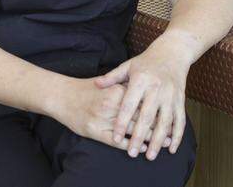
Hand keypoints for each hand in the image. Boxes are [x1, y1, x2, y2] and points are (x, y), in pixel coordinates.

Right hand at [53, 78, 171, 153]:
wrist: (61, 96)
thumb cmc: (85, 89)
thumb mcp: (107, 83)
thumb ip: (124, 86)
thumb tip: (145, 91)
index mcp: (116, 91)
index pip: (143, 103)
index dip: (157, 112)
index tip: (169, 117)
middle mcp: (111, 105)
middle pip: (140, 118)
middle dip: (157, 128)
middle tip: (171, 136)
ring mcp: (103, 119)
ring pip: (131, 131)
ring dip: (148, 139)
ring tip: (161, 144)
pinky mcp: (95, 131)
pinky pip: (117, 141)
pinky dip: (131, 145)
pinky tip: (141, 148)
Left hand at [95, 38, 191, 159]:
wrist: (173, 53)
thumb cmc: (146, 62)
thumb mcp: (127, 66)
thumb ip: (112, 77)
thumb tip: (96, 84)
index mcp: (141, 81)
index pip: (129, 105)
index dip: (122, 122)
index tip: (116, 138)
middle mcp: (156, 89)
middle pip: (147, 117)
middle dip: (139, 137)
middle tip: (131, 153)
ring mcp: (170, 96)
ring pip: (165, 122)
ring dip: (158, 141)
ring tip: (149, 156)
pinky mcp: (181, 100)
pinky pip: (180, 121)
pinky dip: (177, 136)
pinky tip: (171, 149)